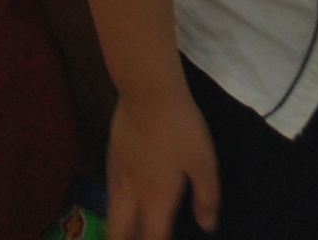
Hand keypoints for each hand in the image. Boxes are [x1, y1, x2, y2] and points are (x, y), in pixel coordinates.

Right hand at [107, 84, 221, 238]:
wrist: (147, 93)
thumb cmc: (181, 128)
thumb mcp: (204, 162)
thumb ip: (207, 196)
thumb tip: (207, 225)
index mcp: (157, 198)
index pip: (151, 238)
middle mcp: (132, 193)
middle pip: (119, 233)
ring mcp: (118, 176)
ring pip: (111, 215)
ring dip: (119, 230)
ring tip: (129, 232)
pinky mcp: (111, 158)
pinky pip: (110, 195)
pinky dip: (115, 208)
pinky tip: (124, 201)